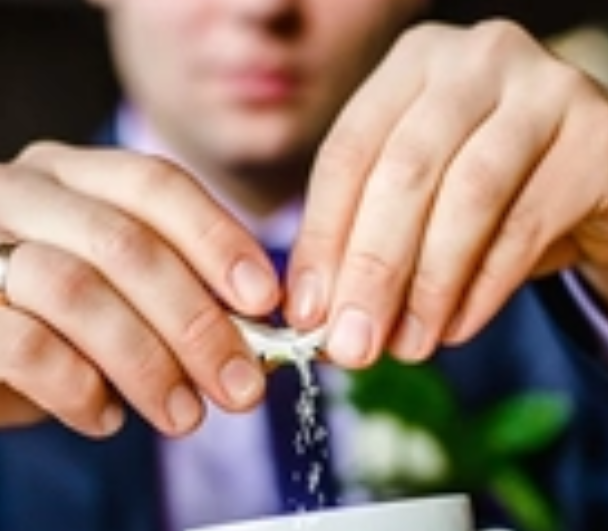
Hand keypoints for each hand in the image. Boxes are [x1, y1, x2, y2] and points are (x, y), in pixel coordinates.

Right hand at [0, 143, 279, 528]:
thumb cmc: (21, 332)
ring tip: (183, 417)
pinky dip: (80, 390)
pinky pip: (25, 348)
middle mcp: (9, 188)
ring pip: (78, 292)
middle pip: (125, 243)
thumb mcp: (99, 304)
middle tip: (240, 388)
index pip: (156, 184)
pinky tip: (104, 419)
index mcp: (61, 172)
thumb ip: (160, 302)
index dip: (219, 240)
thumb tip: (251, 335)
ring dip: (147, 363)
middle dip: (196, 321)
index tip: (267, 302)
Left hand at [287, 20, 607, 365]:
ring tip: (405, 346)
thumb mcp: (416, 194)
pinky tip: (453, 327)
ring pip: (468, 196)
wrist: (586, 173)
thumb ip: (363, 236)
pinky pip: (527, 225)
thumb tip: (315, 314)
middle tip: (352, 343)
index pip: (348, 153)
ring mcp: (545, 89)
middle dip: (371, 268)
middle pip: (404, 171)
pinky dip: (482, 288)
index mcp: (412, 65)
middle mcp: (476, 61)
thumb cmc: (485, 184)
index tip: (305, 312)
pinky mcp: (598, 137)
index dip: (321, 237)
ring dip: (428, 285)